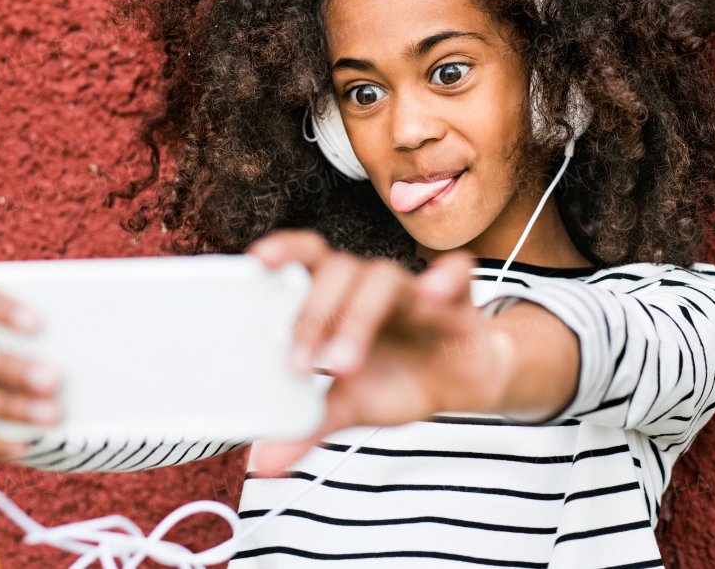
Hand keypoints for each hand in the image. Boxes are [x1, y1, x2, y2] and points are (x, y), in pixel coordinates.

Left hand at [245, 230, 577, 473]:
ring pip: (383, 278)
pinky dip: (445, 278)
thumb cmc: (395, 380)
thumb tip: (262, 461)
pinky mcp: (457, 302)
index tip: (257, 261)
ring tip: (343, 364)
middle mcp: (371, 286)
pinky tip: (432, 292)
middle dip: (314, 314)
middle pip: (338, 270)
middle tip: (299, 366)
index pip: (307, 259)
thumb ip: (308, 425)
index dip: (285, 251)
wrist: (456, 387)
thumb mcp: (349, 406)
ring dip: (358, 316)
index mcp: (339, 298)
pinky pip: (456, 274)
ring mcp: (414, 290)